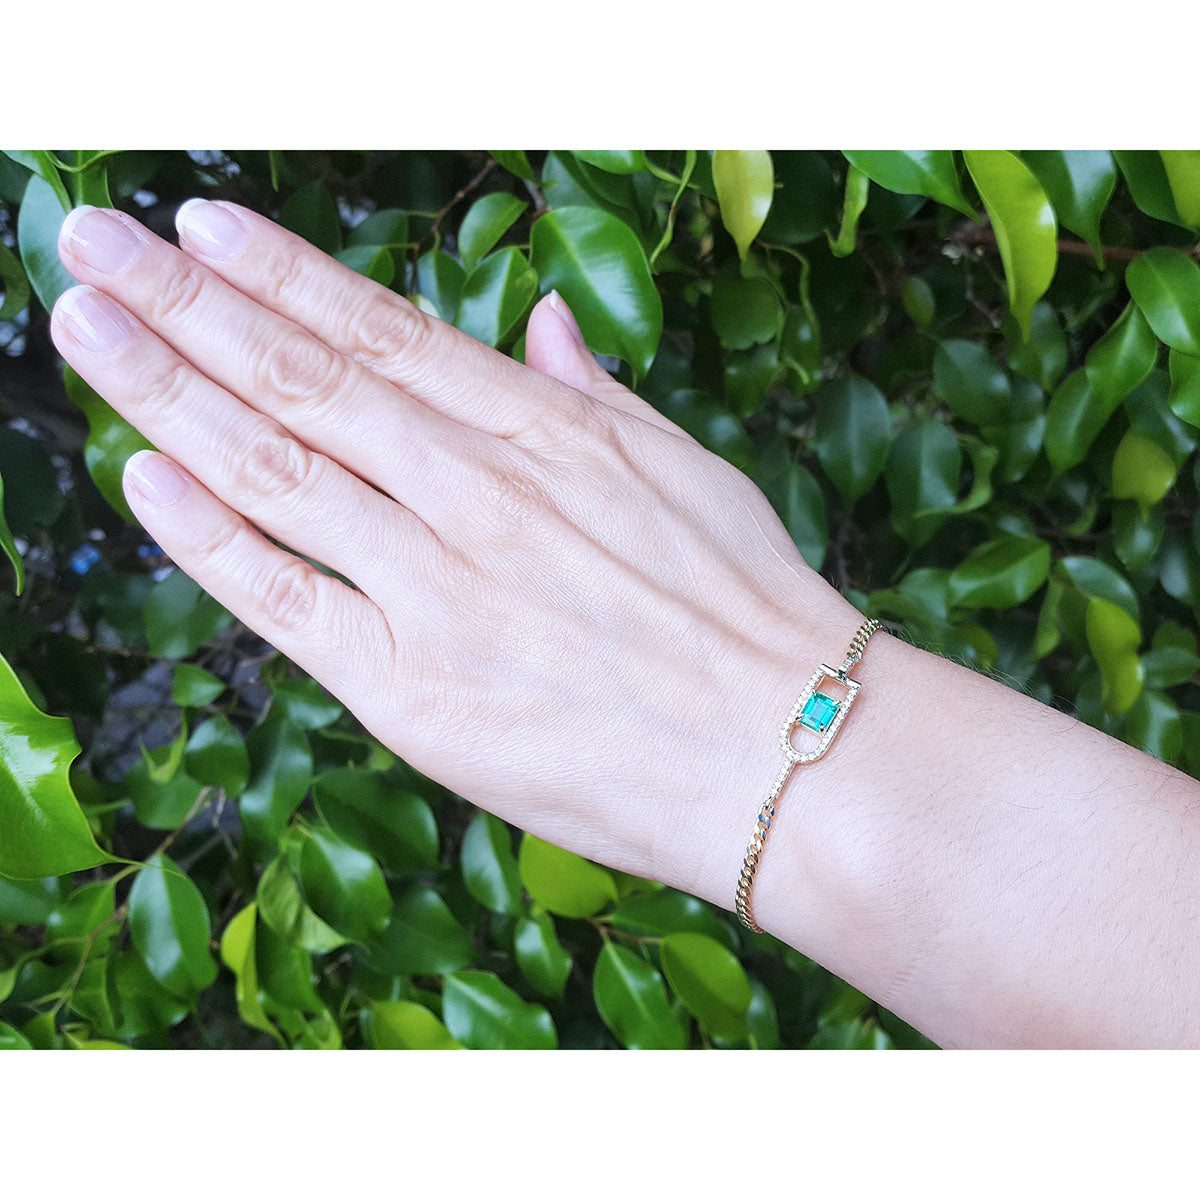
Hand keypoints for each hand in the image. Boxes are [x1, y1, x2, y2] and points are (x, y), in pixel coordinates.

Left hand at [51, 201, 860, 908]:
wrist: (790, 753)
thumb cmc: (750, 613)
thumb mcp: (685, 472)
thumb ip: (594, 396)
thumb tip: (541, 321)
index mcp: (546, 434)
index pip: (383, 331)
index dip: (282, 275)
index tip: (202, 228)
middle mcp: (478, 494)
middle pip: (304, 382)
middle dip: (187, 305)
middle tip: (96, 248)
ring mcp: (440, 589)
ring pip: (276, 472)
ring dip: (166, 392)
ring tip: (87, 327)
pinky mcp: (416, 692)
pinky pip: (289, 601)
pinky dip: (210, 539)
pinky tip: (145, 476)